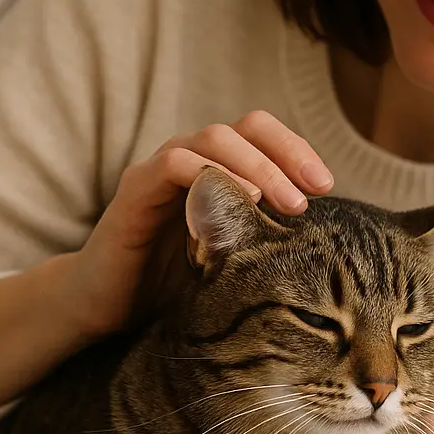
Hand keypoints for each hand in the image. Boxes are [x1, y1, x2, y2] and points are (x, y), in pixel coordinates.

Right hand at [71, 111, 332, 338]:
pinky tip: (242, 202)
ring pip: (213, 138)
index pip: (262, 135)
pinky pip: (173, 163)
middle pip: (245, 127)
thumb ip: (268, 238)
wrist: (106, 307)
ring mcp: (160, 169)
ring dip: (257, 165)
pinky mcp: (135, 189)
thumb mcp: (235, 257)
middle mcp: (191, 158)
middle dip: (286, 152)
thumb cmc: (175, 283)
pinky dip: (210, 173)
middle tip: (316, 190)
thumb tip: (327, 241)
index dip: (296, 150)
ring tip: (287, 203)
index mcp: (218, 168)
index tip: (326, 186)